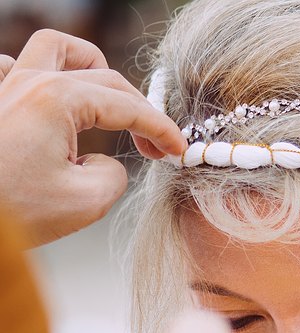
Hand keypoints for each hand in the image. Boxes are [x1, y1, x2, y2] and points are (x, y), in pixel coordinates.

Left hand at [0, 30, 184, 247]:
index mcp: (57, 100)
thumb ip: (114, 174)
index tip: (177, 149)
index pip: (127, 107)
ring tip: (106, 97)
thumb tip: (104, 163)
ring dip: (89, 67)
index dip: (161, 128)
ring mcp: (5, 88)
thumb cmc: (12, 211)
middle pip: (102, 76)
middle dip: (137, 109)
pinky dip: (36, 75)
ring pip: (55, 50)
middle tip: (154, 144)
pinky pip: (10, 66)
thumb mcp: (86, 202)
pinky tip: (45, 97)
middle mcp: (29, 82)